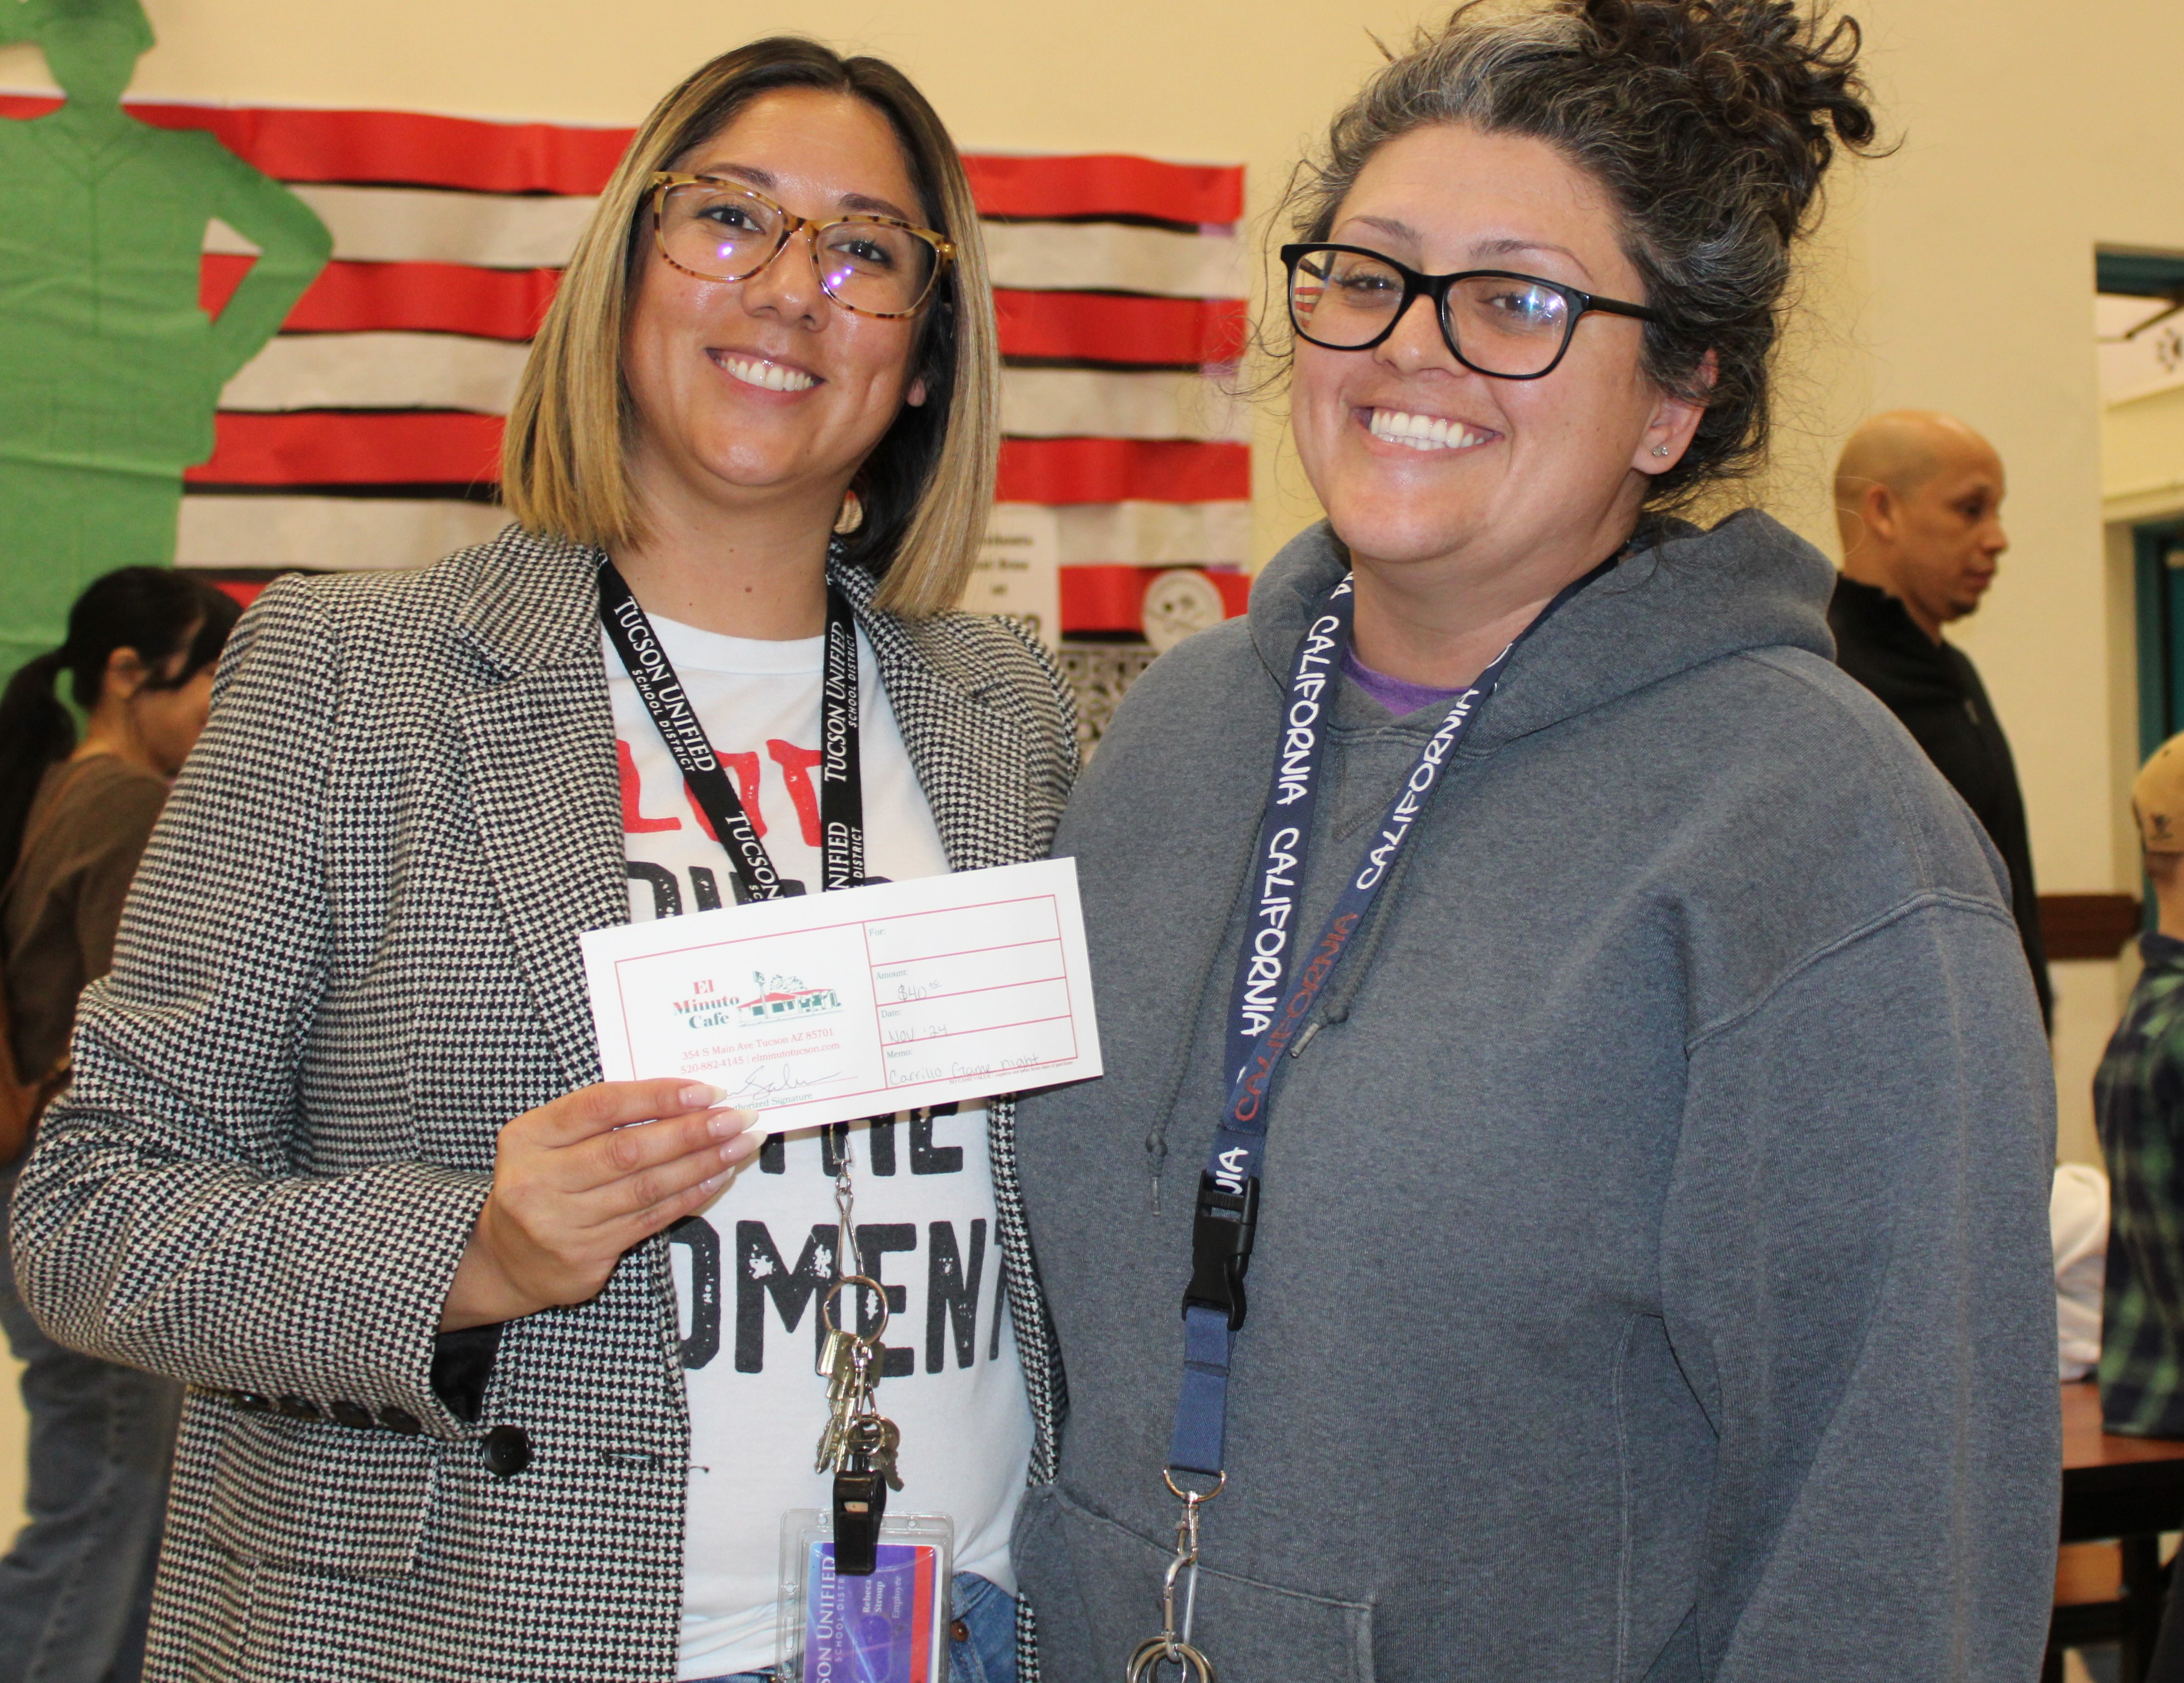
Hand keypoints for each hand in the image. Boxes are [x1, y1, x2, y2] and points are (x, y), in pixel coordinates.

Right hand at [440, 1080, 760, 1330]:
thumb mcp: (552, 1140)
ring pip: (644, 1187)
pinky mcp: (584, 1257)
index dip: (656, 1097)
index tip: (705, 1092)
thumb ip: (603, 1117)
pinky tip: (716, 1177)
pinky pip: (649, 1219)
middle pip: (627, 1150)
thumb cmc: (545, 1181)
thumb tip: (684, 1098)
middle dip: (690, 1131)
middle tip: (737, 1118)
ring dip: (701, 1163)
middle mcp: (537, 1180)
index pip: (600, 1106)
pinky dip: (688, 1196)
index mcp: (528, 1137)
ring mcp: (559, 1223)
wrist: (507, 1260)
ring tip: (739, 1145)